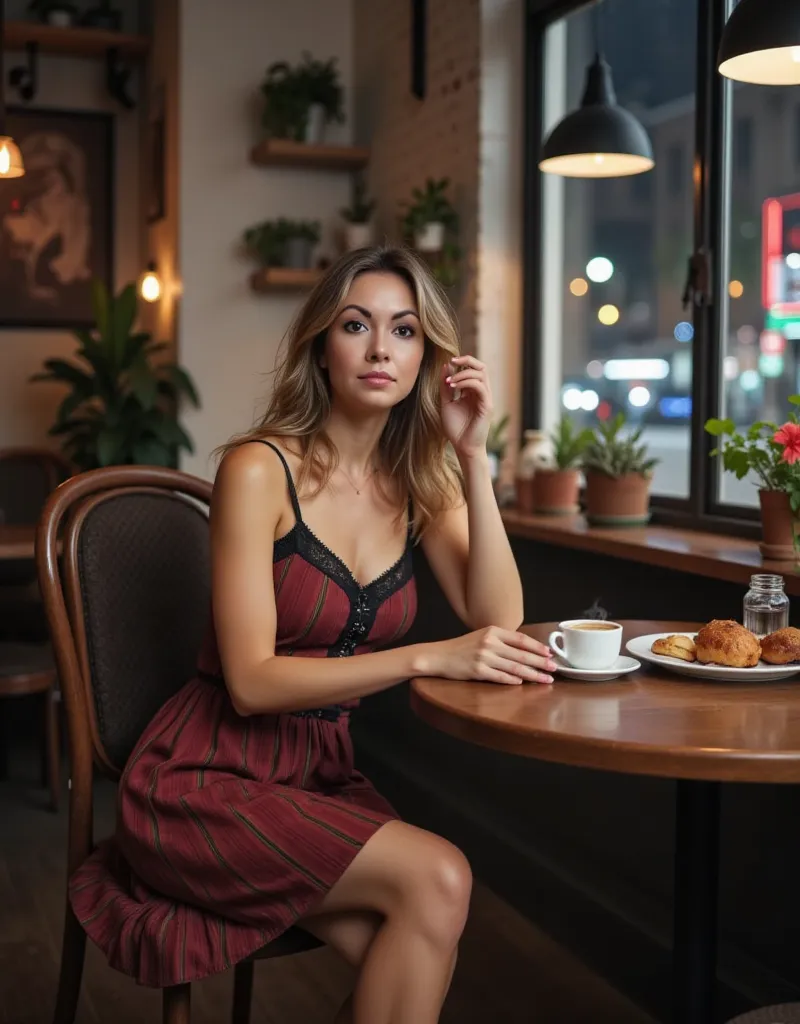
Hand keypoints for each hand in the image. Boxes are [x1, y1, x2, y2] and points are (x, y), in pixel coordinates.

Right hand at [423, 626, 555, 684]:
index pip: (521, 639)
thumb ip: (501, 640)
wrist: (439, 656)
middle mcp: (489, 642)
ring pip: (515, 667)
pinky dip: (513, 680)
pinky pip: (501, 676)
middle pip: (522, 654)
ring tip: (545, 680)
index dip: (537, 647)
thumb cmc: (462, 648)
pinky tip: (523, 683)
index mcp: (492, 631)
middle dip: (541, 662)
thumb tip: (525, 650)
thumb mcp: (482, 636)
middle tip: (554, 668)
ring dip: (533, 675)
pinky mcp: (478, 671)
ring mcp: (484, 657)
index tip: (549, 653)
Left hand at [440, 356, 493, 459]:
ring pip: (481, 374)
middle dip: (467, 360)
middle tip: (451, 361)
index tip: (448, 363)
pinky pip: (480, 386)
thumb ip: (446, 387)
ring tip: (449, 381)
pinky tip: (453, 386)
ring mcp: (486, 398)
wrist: (462, 447)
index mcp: (473, 392)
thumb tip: (446, 366)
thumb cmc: (455, 428)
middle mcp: (482, 393)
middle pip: (481, 367)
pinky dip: (466, 382)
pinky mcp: (487, 406)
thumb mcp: (446, 403)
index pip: (473, 369)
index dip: (462, 362)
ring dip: (463, 373)